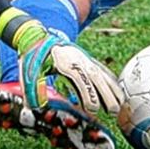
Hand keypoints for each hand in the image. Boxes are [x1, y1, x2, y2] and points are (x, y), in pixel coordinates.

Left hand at [0, 8, 121, 113]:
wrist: (38, 36)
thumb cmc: (33, 55)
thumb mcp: (29, 71)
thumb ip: (33, 88)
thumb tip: (36, 106)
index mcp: (64, 62)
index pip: (80, 79)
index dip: (88, 94)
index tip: (92, 110)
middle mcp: (78, 60)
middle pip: (96, 77)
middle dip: (106, 95)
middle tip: (113, 112)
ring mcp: (85, 59)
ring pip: (103, 74)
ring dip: (113, 90)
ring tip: (120, 106)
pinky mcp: (87, 60)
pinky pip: (103, 71)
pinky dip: (112, 81)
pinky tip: (118, 92)